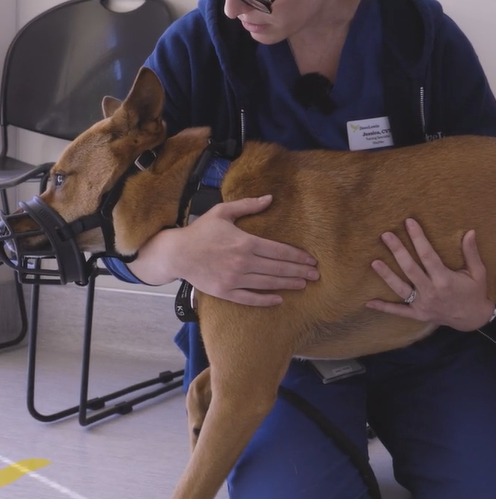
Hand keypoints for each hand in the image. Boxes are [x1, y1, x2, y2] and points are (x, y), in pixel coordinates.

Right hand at [136, 195, 318, 305]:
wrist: (177, 253)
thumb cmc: (201, 230)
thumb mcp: (223, 211)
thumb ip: (248, 205)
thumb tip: (270, 198)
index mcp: (245, 242)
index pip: (279, 251)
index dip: (297, 257)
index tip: (311, 260)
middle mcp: (242, 262)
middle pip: (278, 268)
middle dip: (299, 272)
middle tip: (316, 276)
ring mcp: (234, 279)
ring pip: (268, 284)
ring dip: (288, 284)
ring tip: (304, 285)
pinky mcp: (225, 292)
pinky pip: (249, 298)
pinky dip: (265, 300)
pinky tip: (279, 299)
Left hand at [366, 218, 495, 330]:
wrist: (474, 319)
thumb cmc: (475, 292)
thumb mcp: (478, 272)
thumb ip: (471, 252)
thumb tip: (470, 232)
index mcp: (445, 280)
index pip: (428, 255)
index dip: (418, 238)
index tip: (409, 222)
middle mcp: (431, 292)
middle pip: (410, 268)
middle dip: (398, 251)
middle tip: (386, 235)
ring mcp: (423, 305)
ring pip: (400, 288)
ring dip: (387, 275)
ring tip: (374, 262)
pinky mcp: (418, 314)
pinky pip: (399, 312)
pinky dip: (384, 308)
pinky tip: (369, 302)